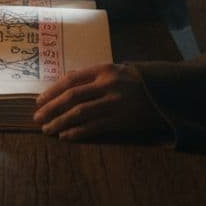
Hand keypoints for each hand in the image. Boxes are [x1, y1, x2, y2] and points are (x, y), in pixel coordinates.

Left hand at [33, 63, 173, 142]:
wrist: (168, 94)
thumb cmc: (139, 81)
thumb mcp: (118, 70)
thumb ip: (95, 75)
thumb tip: (68, 80)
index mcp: (105, 69)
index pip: (71, 79)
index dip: (52, 91)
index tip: (39, 101)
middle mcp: (108, 84)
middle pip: (71, 97)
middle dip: (51, 108)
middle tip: (37, 118)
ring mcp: (115, 102)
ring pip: (79, 114)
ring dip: (59, 122)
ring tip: (47, 130)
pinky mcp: (121, 120)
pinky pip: (93, 127)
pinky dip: (76, 132)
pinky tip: (65, 136)